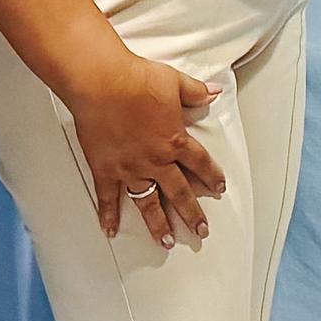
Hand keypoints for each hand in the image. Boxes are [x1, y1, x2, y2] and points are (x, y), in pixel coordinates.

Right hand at [68, 43, 227, 249]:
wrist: (101, 82)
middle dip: (192, 213)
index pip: (200, 163)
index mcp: (175, 140)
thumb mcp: (174, 81)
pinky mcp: (105, 170)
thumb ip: (195, 92)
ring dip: (157, 223)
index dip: (212, 176)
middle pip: (179, 192)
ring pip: (148, 202)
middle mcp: (155, 161)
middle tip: (201, 230)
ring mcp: (130, 169)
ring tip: (164, 241)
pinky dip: (108, 215)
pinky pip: (108, 198)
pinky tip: (110, 230)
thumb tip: (213, 92)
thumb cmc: (136, 79)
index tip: (219, 188)